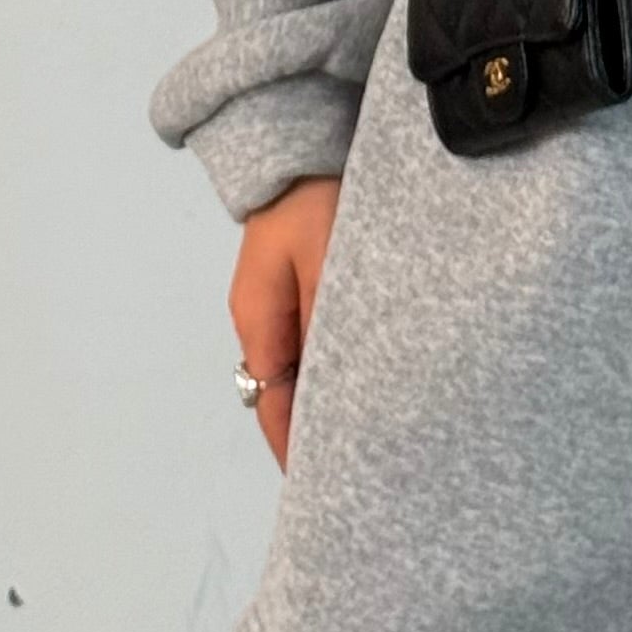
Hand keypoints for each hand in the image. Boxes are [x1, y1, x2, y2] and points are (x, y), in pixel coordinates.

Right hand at [230, 171, 339, 471]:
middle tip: (362, 471)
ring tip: (372, 435)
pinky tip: (367, 377)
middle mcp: (261, 321)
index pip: (274, 407)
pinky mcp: (300, 285)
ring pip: (302, 369)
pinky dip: (334, 366)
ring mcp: (278, 303)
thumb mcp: (326, 262)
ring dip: (328, 398)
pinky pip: (314, 341)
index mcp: (258, 322)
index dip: (297, 451)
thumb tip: (331, 390)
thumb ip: (326, 325)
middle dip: (315, 433)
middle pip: (285, 395)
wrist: (301, 141)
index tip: (324, 490)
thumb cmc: (314, 198)